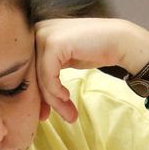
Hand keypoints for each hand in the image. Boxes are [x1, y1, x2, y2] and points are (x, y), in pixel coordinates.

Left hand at [33, 17, 148, 122]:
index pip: (27, 70)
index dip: (34, 94)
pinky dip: (55, 90)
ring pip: (39, 77)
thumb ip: (48, 75)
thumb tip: (35, 102)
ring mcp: (43, 35)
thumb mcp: (65, 62)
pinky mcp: (53, 43)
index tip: (44, 114)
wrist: (121, 41)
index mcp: (35, 34)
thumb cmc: (94, 51)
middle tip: (51, 118)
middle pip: (30, 74)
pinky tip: (66, 97)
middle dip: (43, 100)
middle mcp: (36, 31)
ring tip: (68, 114)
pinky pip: (48, 75)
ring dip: (53, 100)